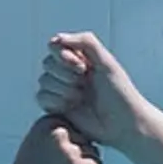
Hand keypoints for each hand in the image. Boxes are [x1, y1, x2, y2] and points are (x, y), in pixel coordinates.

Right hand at [0, 115, 101, 163]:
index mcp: (47, 121)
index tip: (47, 156)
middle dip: (74, 154)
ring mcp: (68, 150)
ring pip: (92, 151)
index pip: (73, 125)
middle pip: (84, 137)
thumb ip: (57, 130)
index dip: (65, 144)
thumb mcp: (37, 139)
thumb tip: (88, 126)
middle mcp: (58, 132)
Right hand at [36, 32, 151, 150]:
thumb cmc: (119, 93)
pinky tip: (72, 106)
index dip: (64, 56)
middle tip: (85, 84)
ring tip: (81, 98)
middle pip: (47, 63)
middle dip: (65, 74)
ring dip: (63, 89)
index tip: (83, 68)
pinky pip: (41, 97)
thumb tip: (57, 38)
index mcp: (80, 58)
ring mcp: (61, 89)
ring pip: (44, 80)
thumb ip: (86, 42)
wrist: (122, 125)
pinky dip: (55, 101)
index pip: (56, 46)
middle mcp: (68, 72)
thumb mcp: (107, 62)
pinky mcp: (56, 107)